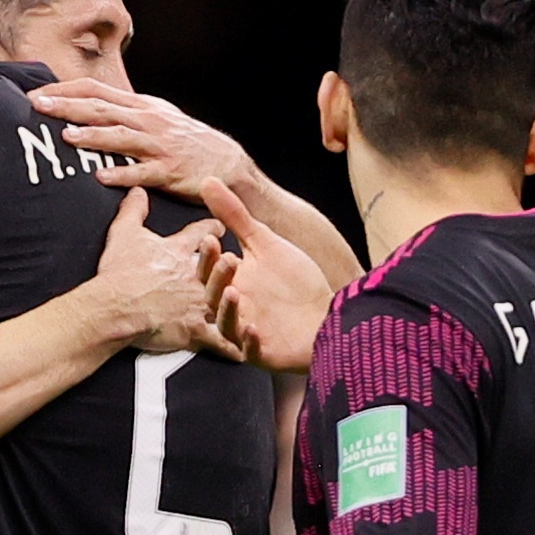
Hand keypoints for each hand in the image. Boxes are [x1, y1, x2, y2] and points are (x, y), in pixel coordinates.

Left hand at [30, 79, 256, 198]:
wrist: (226, 164)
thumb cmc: (186, 142)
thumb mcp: (157, 117)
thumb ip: (125, 112)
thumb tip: (88, 107)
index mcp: (141, 106)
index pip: (96, 90)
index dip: (65, 90)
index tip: (37, 95)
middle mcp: (148, 121)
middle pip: (102, 109)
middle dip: (68, 107)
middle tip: (38, 106)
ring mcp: (159, 146)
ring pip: (121, 137)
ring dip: (93, 136)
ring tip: (67, 137)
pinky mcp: (169, 172)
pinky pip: (142, 173)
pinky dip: (121, 174)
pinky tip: (101, 177)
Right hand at [92, 188, 237, 357]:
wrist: (116, 307)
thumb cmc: (119, 273)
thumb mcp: (124, 233)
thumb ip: (134, 210)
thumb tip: (137, 191)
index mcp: (180, 253)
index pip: (203, 233)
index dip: (212, 229)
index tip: (219, 228)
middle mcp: (196, 278)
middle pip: (222, 267)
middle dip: (229, 263)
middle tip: (237, 260)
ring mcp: (200, 306)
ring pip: (227, 302)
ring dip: (236, 301)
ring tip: (243, 298)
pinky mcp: (198, 332)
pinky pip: (223, 341)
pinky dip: (235, 345)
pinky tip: (246, 347)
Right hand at [196, 180, 333, 372]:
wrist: (327, 315)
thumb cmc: (295, 283)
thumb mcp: (266, 243)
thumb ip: (236, 216)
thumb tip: (208, 181)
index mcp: (231, 283)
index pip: (210, 271)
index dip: (209, 257)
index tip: (212, 239)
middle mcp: (234, 310)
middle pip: (214, 297)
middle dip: (219, 279)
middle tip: (229, 260)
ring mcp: (246, 333)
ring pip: (228, 324)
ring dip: (229, 309)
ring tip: (235, 292)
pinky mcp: (263, 354)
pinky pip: (251, 351)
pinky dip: (250, 342)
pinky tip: (254, 329)